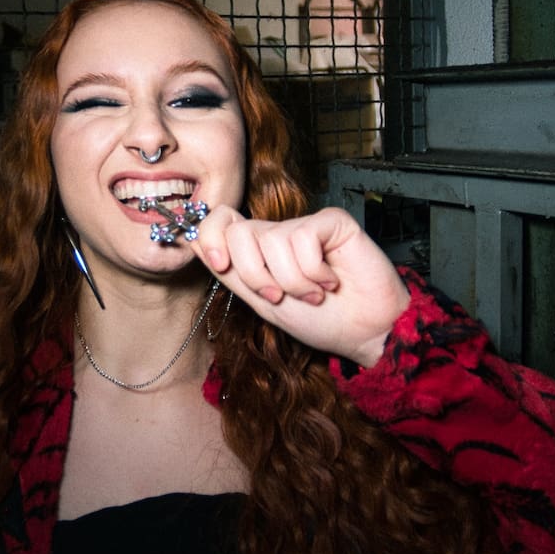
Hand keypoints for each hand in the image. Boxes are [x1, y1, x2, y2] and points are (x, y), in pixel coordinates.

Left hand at [188, 206, 410, 367]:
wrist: (363, 332)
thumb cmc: (318, 319)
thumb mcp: (260, 300)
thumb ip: (230, 270)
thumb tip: (191, 239)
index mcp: (256, 249)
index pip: (217, 221)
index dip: (211, 239)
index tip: (221, 265)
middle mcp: (277, 232)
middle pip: (238, 233)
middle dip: (257, 275)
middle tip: (280, 295)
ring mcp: (304, 224)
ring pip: (272, 241)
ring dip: (293, 281)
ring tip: (314, 292)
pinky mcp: (332, 221)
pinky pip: (303, 239)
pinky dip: (314, 271)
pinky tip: (331, 280)